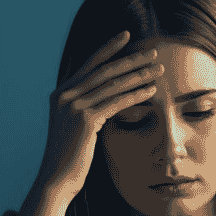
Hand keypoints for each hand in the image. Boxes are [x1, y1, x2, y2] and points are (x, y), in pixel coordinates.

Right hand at [34, 30, 162, 202]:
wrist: (56, 179)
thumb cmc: (70, 156)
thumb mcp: (74, 125)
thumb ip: (85, 107)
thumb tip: (105, 97)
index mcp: (60, 93)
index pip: (89, 64)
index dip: (108, 48)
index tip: (126, 36)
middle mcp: (64, 95)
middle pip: (104, 70)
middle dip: (131, 59)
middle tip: (153, 52)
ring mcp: (73, 106)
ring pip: (113, 85)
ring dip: (139, 76)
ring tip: (158, 70)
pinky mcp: (85, 120)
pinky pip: (116, 102)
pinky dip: (136, 95)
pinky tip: (151, 91)